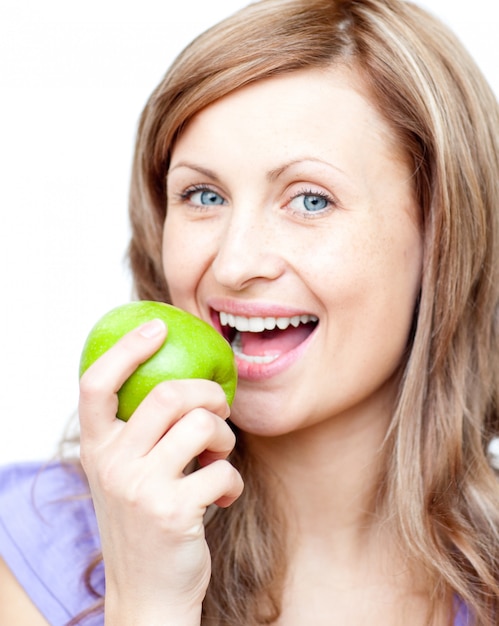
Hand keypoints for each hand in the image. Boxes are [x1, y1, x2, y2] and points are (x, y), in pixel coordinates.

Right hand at [78, 319, 243, 625]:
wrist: (147, 593)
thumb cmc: (145, 521)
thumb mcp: (126, 474)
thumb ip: (140, 434)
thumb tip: (184, 384)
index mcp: (96, 448)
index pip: (96, 384)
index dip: (126, 350)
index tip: (157, 327)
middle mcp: (111, 463)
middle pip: (168, 394)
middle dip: (208, 393)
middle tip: (220, 408)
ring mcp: (140, 488)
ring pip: (203, 426)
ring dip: (225, 439)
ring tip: (219, 458)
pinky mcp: (173, 511)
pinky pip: (223, 471)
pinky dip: (232, 482)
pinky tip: (222, 498)